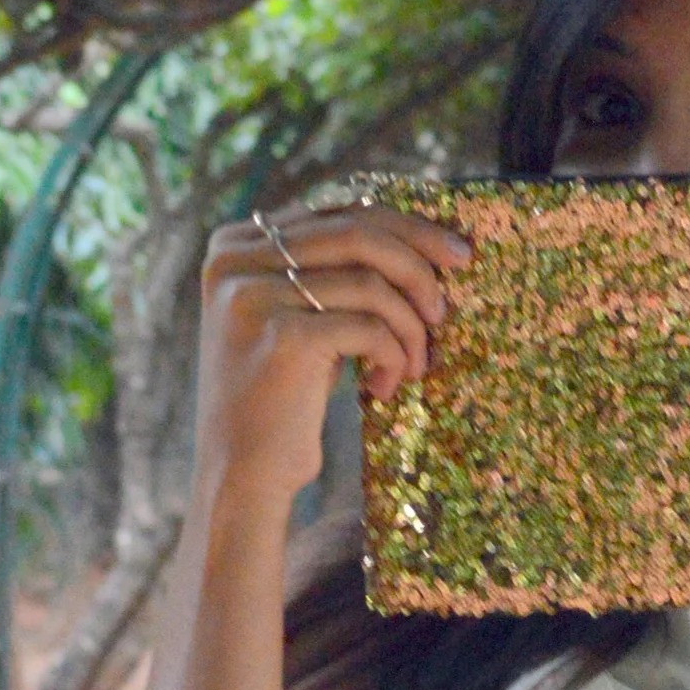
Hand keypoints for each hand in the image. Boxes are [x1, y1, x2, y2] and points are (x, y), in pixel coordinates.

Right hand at [195, 200, 469, 506]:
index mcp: (234, 244)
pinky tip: (384, 388)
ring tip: (414, 366)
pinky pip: (372, 328)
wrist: (242, 475)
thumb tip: (421, 235)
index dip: (406, 229)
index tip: (455, 252)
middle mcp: (236, 261)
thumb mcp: (295, 317)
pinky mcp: (285, 337)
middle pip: (358, 234)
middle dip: (421, 264)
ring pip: (373, 283)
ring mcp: (257, 296)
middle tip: (451, 302)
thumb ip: (328, 270)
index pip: (338, 215)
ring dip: (410, 328)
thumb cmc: (282, 397)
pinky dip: (395, 357)